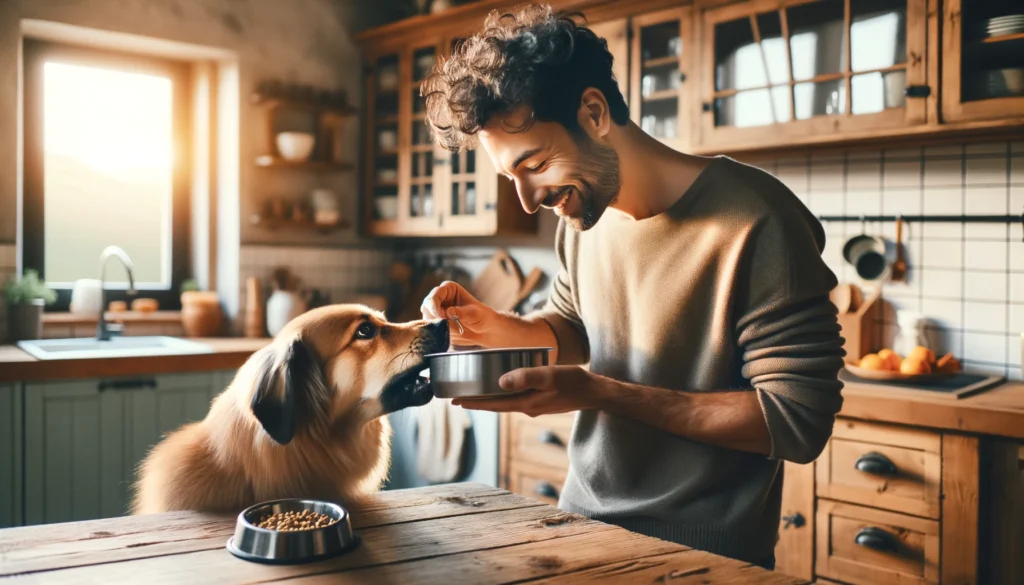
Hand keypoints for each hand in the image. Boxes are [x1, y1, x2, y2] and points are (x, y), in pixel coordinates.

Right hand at [420, 281, 505, 347]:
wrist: (484, 331)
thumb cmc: (482, 317)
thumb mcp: (474, 314)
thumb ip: (461, 313)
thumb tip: (448, 312)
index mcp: (449, 289)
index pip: (435, 295)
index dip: (435, 306)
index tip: (443, 317)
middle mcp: (439, 298)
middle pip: (427, 306)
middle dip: (434, 317)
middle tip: (445, 326)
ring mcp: (435, 311)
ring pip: (427, 318)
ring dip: (436, 326)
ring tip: (452, 331)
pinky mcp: (435, 323)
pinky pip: (430, 328)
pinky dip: (436, 332)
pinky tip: (447, 335)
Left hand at [452, 366, 605, 416]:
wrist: (595, 393)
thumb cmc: (575, 382)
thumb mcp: (550, 376)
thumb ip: (526, 377)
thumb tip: (501, 381)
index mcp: (526, 403)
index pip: (493, 405)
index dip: (473, 403)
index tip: (455, 401)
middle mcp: (527, 407)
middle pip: (495, 405)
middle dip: (476, 402)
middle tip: (456, 398)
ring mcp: (534, 406)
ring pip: (505, 402)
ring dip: (489, 399)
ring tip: (473, 393)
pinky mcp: (540, 401)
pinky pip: (516, 398)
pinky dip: (504, 394)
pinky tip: (502, 387)